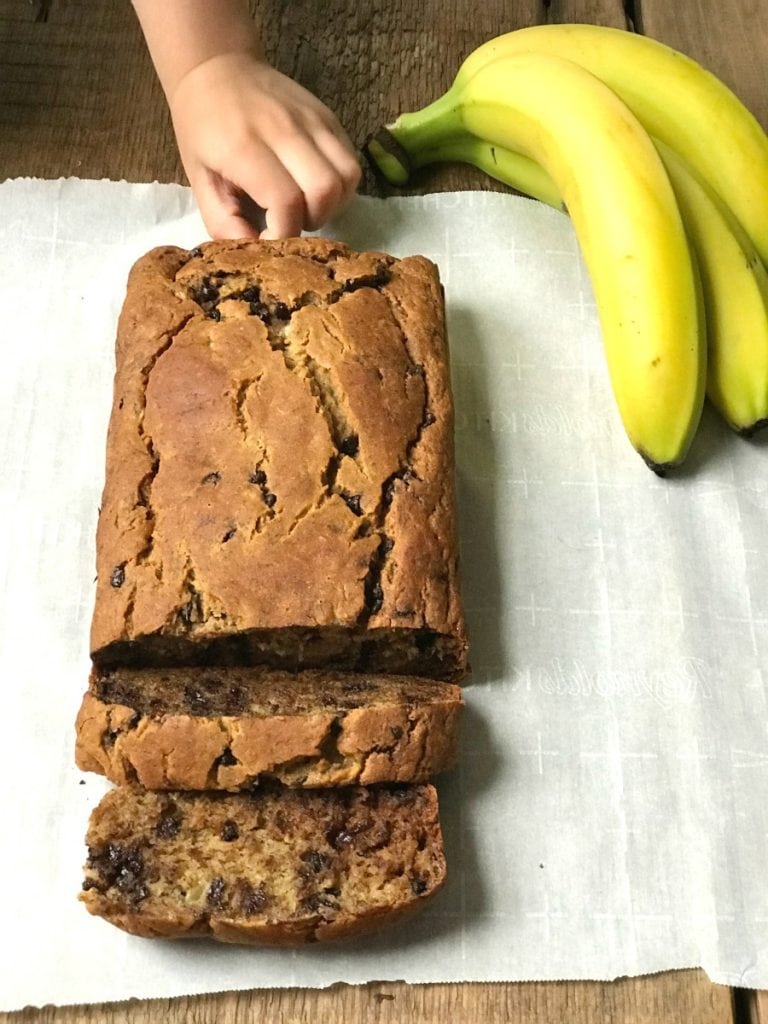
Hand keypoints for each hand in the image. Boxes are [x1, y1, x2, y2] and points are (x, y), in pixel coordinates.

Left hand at [168, 52, 361, 238]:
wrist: (217, 68)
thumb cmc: (203, 130)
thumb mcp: (198, 179)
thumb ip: (223, 222)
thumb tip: (255, 253)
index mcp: (245, 146)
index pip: (286, 201)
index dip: (283, 233)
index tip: (270, 239)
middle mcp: (284, 129)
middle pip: (326, 190)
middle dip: (313, 219)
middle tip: (292, 221)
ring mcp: (312, 119)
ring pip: (348, 176)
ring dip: (333, 203)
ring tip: (308, 206)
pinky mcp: (328, 117)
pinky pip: (351, 160)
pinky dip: (341, 185)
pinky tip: (316, 188)